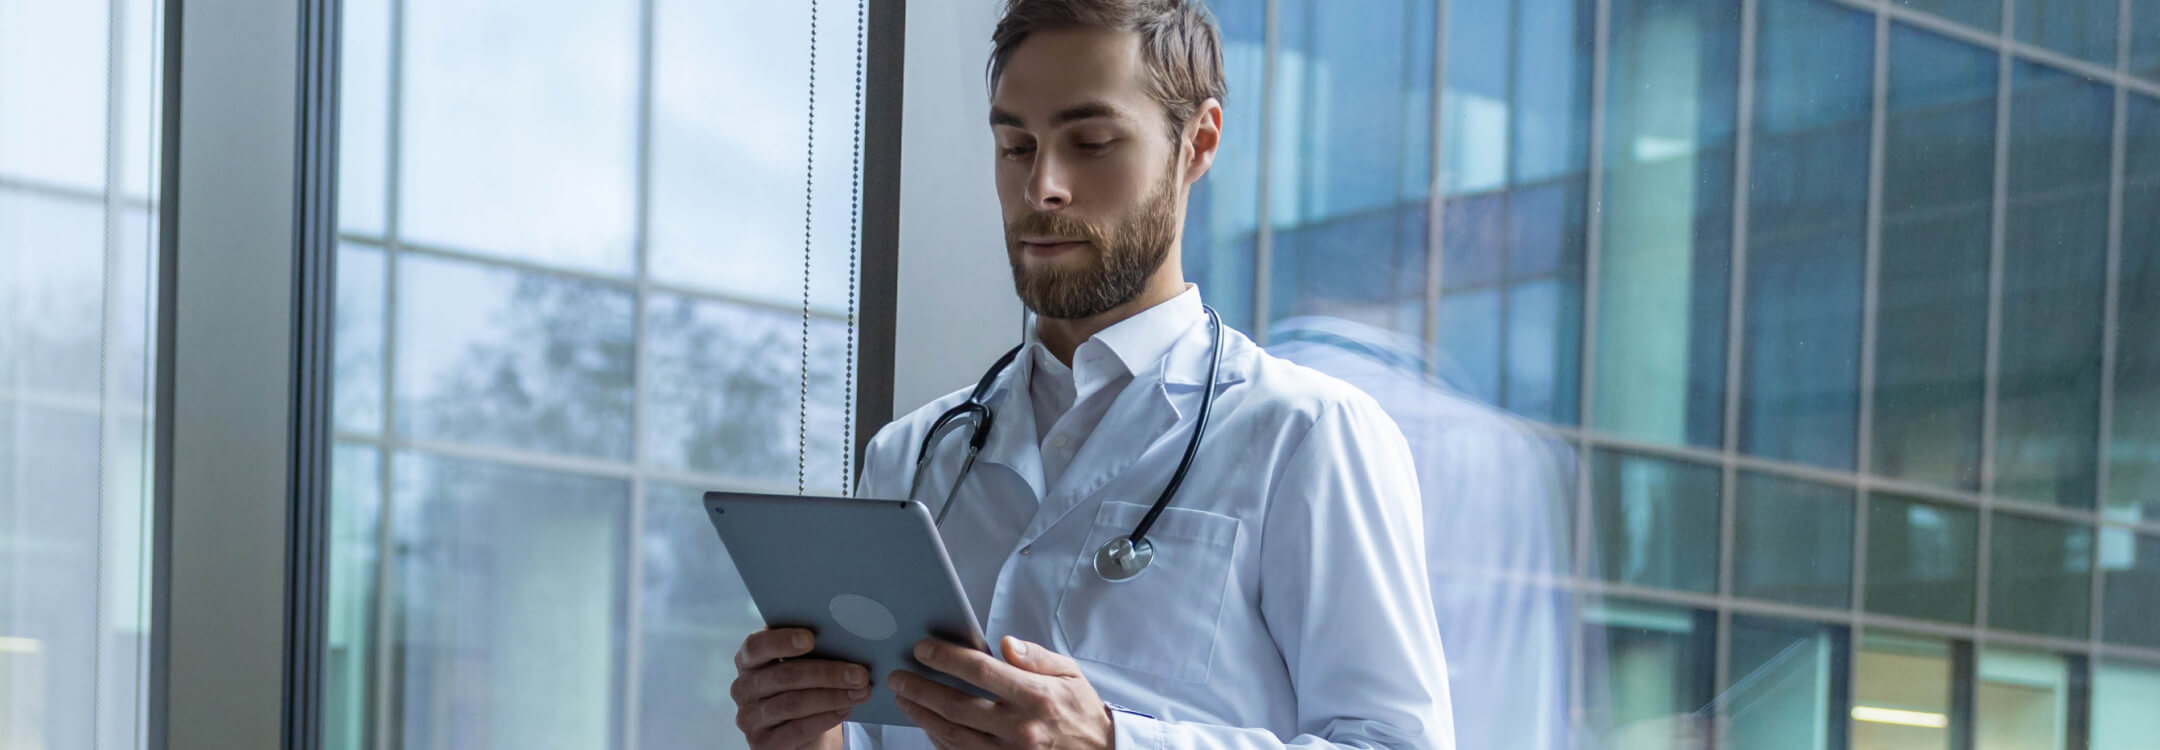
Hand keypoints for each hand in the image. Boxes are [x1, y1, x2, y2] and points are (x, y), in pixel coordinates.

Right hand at [732, 628, 874, 749]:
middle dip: (827, 673)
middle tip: (860, 674)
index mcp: (749, 660)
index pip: (756, 646)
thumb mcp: (803, 665)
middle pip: (784, 676)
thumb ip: (812, 650)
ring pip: (793, 703)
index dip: (781, 640)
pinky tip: (844, 710)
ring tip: (860, 692)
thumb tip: (844, 636)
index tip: (811, 638)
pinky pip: (796, 729)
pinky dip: (825, 719)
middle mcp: (742, 688)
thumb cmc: (804, 687)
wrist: (801, 730)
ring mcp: (749, 718)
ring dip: (832, 697)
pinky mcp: (762, 743)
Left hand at [889, 636, 1114, 749]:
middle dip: (920, 689)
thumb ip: (1036, 657)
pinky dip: (937, 739)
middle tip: (898, 676)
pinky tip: (926, 723)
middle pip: (956, 706)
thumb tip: (1005, 644)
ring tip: (903, 698)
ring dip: (922, 715)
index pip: (982, 672)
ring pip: (952, 735)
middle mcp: (1020, 729)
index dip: (947, 658)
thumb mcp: (1071, 673)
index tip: (922, 649)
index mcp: (1037, 697)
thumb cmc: (1081, 711)